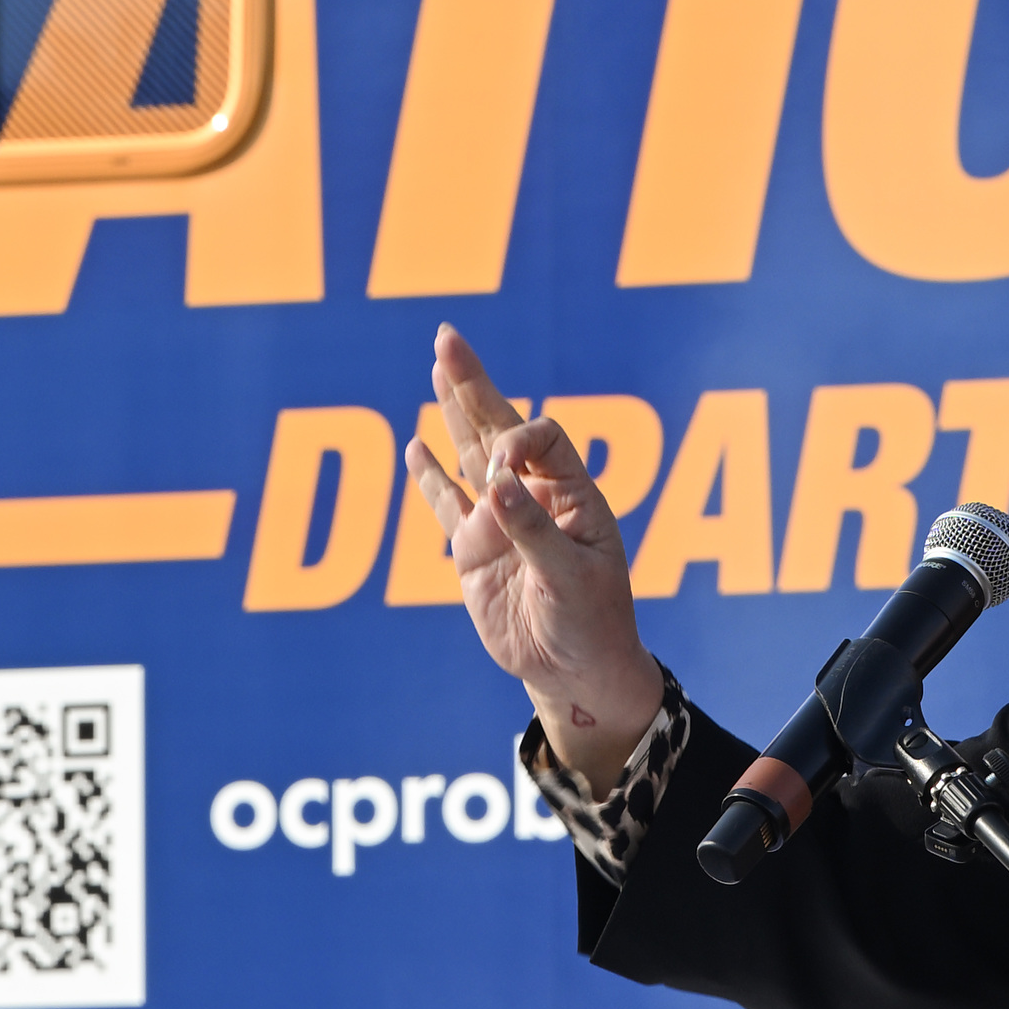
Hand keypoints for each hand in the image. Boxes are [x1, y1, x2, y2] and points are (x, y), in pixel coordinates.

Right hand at [403, 325, 663, 790]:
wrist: (574, 671)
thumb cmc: (592, 622)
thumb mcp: (572, 577)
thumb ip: (532, 529)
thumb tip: (492, 482)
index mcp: (571, 493)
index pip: (540, 439)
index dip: (518, 438)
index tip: (502, 464)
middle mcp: (532, 497)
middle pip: (498, 427)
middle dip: (473, 384)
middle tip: (446, 337)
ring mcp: (499, 522)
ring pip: (469, 455)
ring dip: (453, 412)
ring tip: (437, 365)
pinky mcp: (471, 552)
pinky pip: (445, 505)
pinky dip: (429, 477)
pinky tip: (416, 444)